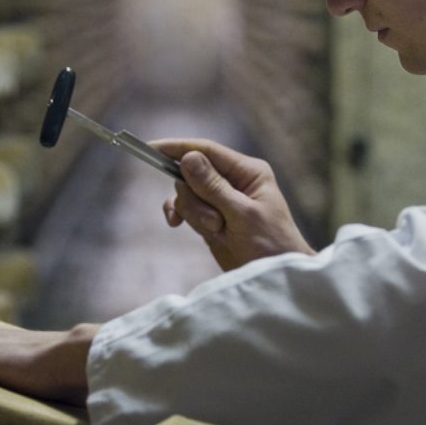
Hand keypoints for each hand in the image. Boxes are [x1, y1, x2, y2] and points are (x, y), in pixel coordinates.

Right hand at [152, 138, 312, 271]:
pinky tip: (176, 224)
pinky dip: (180, 214)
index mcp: (248, 171)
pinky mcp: (210, 216)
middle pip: (192, 174)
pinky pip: (185, 207)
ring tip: (218, 232)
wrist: (274, 277)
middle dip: (196, 199)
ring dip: (195, 214)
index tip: (151, 147)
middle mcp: (233, 180)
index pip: (207, 151)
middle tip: (216, 222)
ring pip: (187, 193)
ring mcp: (220, 199)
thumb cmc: (270, 244)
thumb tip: (188, 157)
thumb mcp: (242, 214)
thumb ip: (213, 187)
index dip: (178, 148)